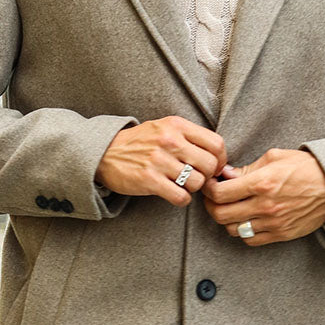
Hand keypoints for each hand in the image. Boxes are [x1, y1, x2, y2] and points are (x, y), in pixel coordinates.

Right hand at [96, 116, 226, 207]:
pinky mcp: (149, 180)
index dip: (221, 159)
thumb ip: (189, 136)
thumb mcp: (164, 127)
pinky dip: (181, 199)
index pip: (216, 143)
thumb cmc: (139, 142)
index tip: (214, 166)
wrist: (104, 152)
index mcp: (176, 125)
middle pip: (210, 165)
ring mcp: (159, 160)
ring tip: (182, 184)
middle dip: (208, 175)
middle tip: (197, 177)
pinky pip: (181, 197)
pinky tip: (173, 194)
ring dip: (193, 188)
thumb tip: (219, 156)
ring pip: (197, 182)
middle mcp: (169, 140)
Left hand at [202, 148, 324, 244]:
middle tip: (213, 197)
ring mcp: (273, 223)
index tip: (209, 184)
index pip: (220, 193)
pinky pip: (251, 240)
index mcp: (262, 183)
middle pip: (221, 214)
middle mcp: (265, 206)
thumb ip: (247, 168)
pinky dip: (243, 231)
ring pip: (233, 229)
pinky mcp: (281, 234)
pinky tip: (245, 220)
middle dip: (211, 205)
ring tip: (230, 208)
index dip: (208, 189)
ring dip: (226, 219)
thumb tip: (225, 175)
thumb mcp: (275, 157)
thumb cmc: (306, 167)